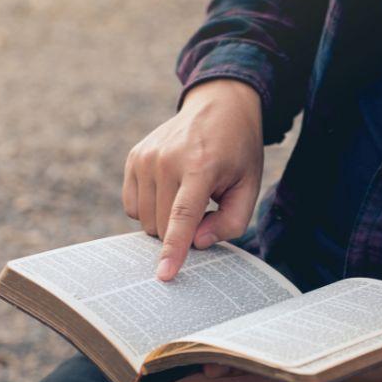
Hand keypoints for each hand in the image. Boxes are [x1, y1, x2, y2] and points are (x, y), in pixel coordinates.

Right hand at [122, 79, 263, 280]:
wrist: (218, 106)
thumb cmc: (237, 151)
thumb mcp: (249, 186)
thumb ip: (230, 222)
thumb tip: (197, 243)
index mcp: (199, 165)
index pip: (182, 217)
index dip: (173, 250)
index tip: (164, 276)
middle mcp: (165, 160)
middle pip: (162, 226)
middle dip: (181, 232)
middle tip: (205, 209)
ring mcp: (145, 157)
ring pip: (144, 220)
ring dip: (165, 221)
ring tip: (187, 195)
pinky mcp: (134, 158)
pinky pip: (132, 205)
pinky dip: (150, 209)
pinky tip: (169, 191)